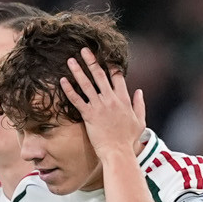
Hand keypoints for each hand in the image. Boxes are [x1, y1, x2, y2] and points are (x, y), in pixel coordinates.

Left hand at [59, 47, 145, 162]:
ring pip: (87, 84)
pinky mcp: (89, 115)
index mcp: (124, 99)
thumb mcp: (140, 121)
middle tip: (84, 50)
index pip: (117, 77)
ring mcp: (100, 107)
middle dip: (92, 61)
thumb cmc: (128, 140)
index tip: (104, 56)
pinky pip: (77, 100)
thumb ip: (140, 104)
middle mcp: (111, 99)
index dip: (111, 65)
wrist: (118, 152)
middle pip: (100, 76)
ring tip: (70, 60)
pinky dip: (69, 90)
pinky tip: (62, 81)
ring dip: (78, 71)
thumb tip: (139, 91)